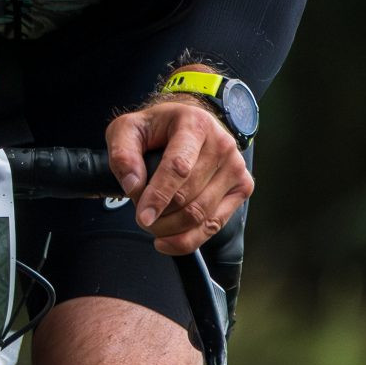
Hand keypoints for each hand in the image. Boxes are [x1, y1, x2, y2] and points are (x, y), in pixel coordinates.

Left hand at [105, 98, 253, 257]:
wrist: (187, 124)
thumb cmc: (156, 129)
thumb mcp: (127, 130)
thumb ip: (122, 154)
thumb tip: (134, 186)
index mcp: (195, 125)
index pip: (178, 167)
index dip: (159, 196)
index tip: (143, 217)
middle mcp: (222, 144)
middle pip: (188, 196)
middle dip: (159, 216)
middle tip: (141, 216)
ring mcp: (235, 167)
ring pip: (201, 215)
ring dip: (170, 229)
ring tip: (153, 224)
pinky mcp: (242, 187)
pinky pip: (215, 225)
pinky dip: (189, 240)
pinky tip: (168, 240)